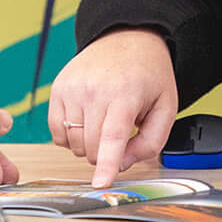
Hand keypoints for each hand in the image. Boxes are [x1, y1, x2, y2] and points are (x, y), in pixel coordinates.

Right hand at [49, 30, 179, 187]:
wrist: (127, 38)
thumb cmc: (149, 75)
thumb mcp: (166, 107)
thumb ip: (151, 142)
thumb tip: (123, 165)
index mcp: (125, 94)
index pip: (113, 136)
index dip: (107, 163)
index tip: (101, 184)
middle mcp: (94, 90)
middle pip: (90, 147)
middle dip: (105, 154)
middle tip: (121, 133)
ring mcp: (72, 88)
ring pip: (72, 143)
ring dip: (88, 145)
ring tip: (105, 122)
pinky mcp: (57, 89)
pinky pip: (56, 132)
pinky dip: (70, 137)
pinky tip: (87, 122)